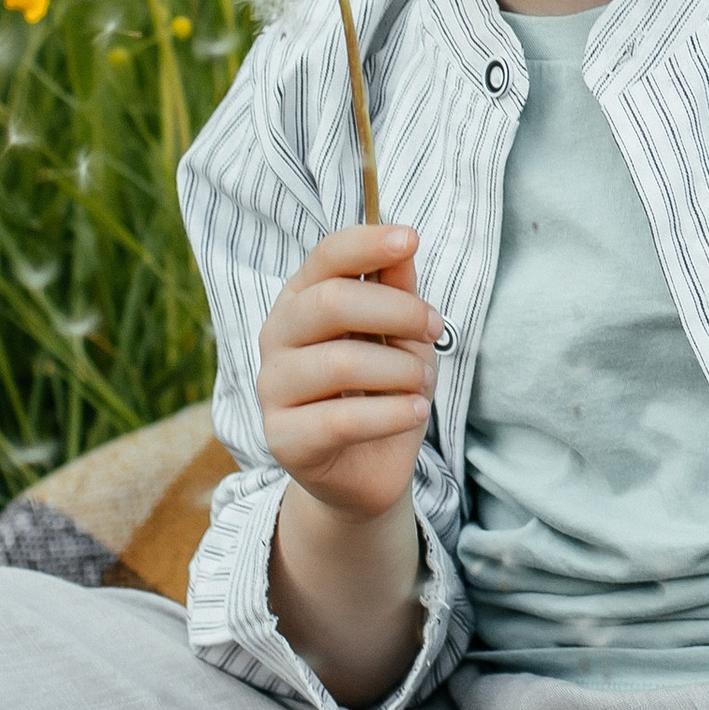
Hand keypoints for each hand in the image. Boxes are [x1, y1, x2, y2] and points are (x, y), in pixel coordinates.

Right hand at [255, 221, 443, 523]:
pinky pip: (342, 419)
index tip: (409, 238)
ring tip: (422, 384)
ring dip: (401, 370)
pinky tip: (415, 412)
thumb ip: (397, 292)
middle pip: (331, 302)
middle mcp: (277, 336)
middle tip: (435, 330)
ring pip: (341, 362)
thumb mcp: (401, 336)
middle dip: (399, 312)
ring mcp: (273, 387)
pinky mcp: (282, 438)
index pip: (326, 257)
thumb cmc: (382, 391)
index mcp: (302, 300)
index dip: (366, 243)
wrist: (364, 471)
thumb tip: (403, 245)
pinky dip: (392, 413)